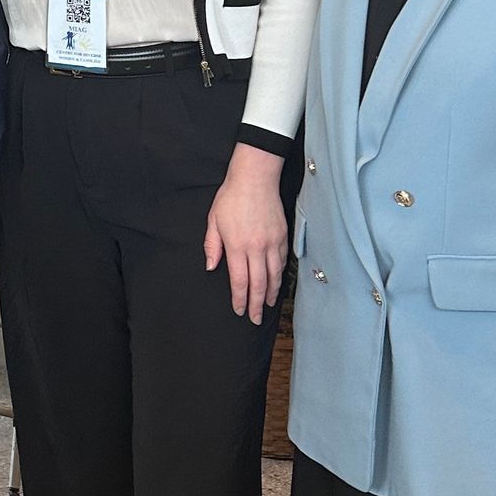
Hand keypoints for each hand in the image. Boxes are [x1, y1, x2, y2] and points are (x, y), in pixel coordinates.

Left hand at [204, 145, 287, 324]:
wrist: (255, 177)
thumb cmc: (231, 197)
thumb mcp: (214, 220)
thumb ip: (212, 246)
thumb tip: (212, 267)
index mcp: (237, 245)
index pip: (240, 281)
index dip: (240, 299)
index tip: (239, 310)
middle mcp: (257, 247)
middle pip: (258, 283)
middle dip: (256, 304)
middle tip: (255, 318)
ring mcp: (272, 242)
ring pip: (274, 275)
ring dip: (270, 293)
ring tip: (267, 305)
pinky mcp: (282, 236)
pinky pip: (282, 261)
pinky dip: (279, 275)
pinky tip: (276, 282)